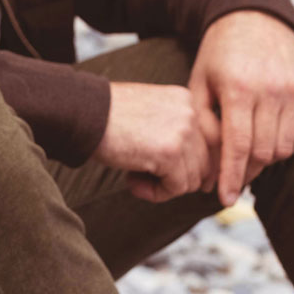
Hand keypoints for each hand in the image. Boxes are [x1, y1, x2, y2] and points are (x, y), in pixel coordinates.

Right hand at [96, 82, 220, 202]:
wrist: (82, 112)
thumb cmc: (107, 116)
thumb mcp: (149, 113)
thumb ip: (173, 131)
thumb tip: (194, 168)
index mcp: (185, 100)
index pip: (211, 141)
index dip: (196, 165)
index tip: (178, 178)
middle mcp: (190, 113)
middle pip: (204, 163)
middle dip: (178, 178)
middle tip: (147, 178)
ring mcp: (183, 132)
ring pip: (191, 179)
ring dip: (164, 187)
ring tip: (135, 178)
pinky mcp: (170, 153)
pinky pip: (176, 188)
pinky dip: (156, 193)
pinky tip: (132, 182)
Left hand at [190, 12, 293, 206]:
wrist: (254, 18)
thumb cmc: (219, 55)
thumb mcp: (200, 83)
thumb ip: (204, 123)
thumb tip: (208, 168)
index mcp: (239, 89)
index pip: (238, 146)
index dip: (230, 177)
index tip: (224, 199)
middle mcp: (270, 91)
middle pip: (263, 152)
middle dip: (246, 172)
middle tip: (231, 178)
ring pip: (284, 147)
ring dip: (266, 160)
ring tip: (248, 158)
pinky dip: (286, 145)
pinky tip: (268, 140)